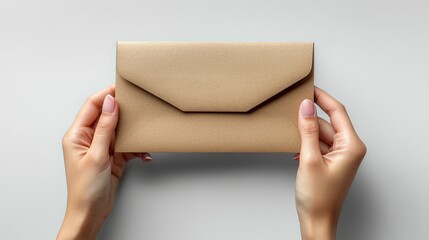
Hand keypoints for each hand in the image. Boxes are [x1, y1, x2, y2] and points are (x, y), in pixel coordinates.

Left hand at [57, 85, 151, 239]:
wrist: (90, 213)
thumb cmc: (85, 189)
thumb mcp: (97, 156)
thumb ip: (104, 128)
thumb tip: (110, 103)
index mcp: (77, 135)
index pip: (92, 106)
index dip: (106, 95)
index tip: (122, 89)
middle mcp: (88, 139)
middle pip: (107, 116)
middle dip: (123, 113)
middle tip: (138, 108)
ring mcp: (101, 148)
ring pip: (119, 131)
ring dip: (133, 133)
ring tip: (144, 135)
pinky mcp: (112, 157)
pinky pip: (127, 146)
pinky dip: (136, 149)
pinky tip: (143, 155)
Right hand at [295, 87, 366, 239]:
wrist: (317, 220)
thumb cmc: (318, 198)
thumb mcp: (309, 159)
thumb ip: (308, 130)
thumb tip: (305, 107)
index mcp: (351, 146)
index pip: (338, 112)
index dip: (322, 98)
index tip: (309, 88)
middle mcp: (349, 148)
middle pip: (328, 122)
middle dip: (310, 117)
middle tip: (292, 108)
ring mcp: (340, 155)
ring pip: (321, 133)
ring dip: (306, 132)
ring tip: (290, 131)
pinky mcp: (331, 161)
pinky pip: (319, 144)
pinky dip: (307, 143)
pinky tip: (295, 149)